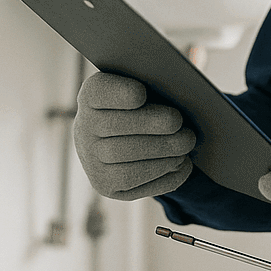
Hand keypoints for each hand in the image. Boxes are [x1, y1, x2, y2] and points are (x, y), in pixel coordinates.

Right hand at [73, 71, 195, 200]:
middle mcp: (83, 129)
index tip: (141, 93)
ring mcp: (91, 161)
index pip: (97, 91)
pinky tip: (181, 163)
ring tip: (186, 144)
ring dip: (161, 153)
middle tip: (180, 124)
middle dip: (151, 127)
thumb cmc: (147, 105)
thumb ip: (156, 85)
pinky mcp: (105, 185)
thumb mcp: (148, 88)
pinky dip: (163, 175)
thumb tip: (180, 94)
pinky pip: (132, 184)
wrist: (128, 136)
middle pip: (113, 128)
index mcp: (92, 96)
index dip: (117, 93)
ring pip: (124, 159)